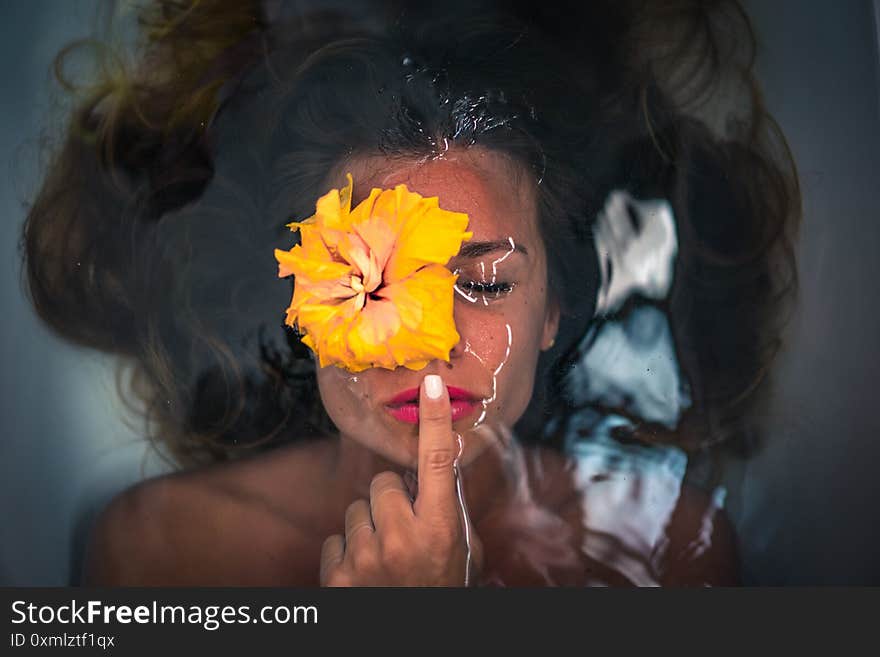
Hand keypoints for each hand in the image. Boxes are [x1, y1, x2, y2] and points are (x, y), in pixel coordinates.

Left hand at [319, 374, 482, 585]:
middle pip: (384, 483)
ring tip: (385, 556)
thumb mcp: (461, 553)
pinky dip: (350, 551)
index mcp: (441, 529)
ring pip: (357, 508)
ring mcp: (366, 557)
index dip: (434, 418)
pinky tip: (366, 573)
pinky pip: (338, 537)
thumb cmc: (442, 590)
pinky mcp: (337, 575)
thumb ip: (449, 510)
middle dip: (393, 498)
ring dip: (370, 525)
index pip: (438, 462)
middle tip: (405, 527)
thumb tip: (437, 470)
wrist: (414, 640)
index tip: (432, 383)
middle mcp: (402, 538)